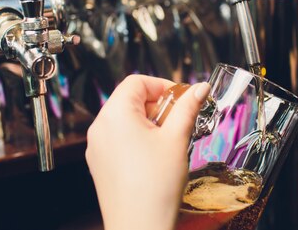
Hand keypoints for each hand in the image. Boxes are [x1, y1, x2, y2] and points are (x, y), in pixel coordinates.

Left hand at [86, 75, 209, 229]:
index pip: (137, 81)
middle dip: (158, 105)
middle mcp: (100, 127)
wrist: (139, 226)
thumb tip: (200, 88)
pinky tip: (155, 155)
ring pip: (125, 119)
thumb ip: (188, 107)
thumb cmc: (155, 186)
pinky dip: (137, 138)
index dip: (163, 85)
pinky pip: (118, 138)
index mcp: (115, 114)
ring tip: (170, 140)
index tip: (183, 98)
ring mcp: (97, 146)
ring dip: (149, 122)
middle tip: (180, 120)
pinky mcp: (99, 163)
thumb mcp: (177, 138)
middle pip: (130, 99)